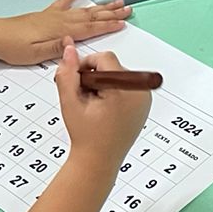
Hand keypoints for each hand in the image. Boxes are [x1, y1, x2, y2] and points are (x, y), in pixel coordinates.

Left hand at [0, 0, 129, 64]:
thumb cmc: (15, 48)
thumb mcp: (36, 54)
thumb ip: (57, 47)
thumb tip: (75, 42)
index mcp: (62, 32)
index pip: (90, 28)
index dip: (108, 25)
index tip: (124, 23)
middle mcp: (62, 20)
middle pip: (92, 16)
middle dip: (112, 13)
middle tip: (129, 10)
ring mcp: (56, 15)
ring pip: (85, 9)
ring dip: (102, 5)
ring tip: (117, 2)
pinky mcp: (48, 13)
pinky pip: (65, 0)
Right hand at [55, 42, 152, 168]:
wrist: (98, 161)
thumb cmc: (86, 137)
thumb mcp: (70, 103)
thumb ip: (68, 74)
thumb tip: (69, 51)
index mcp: (125, 90)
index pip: (105, 59)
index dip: (86, 66)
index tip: (77, 81)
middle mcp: (140, 92)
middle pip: (113, 66)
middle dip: (94, 77)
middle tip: (84, 97)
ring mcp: (145, 98)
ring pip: (118, 74)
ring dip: (103, 83)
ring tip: (94, 105)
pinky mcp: (144, 103)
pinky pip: (126, 84)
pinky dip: (113, 90)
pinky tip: (104, 108)